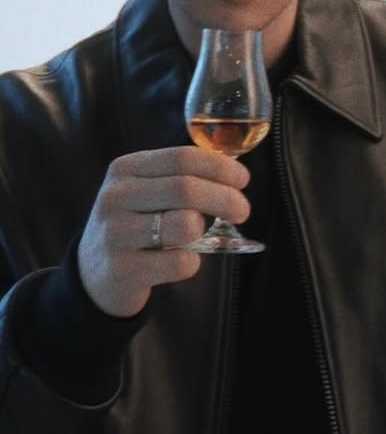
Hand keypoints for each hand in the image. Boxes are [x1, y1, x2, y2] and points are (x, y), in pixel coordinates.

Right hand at [78, 147, 250, 316]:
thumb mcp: (145, 192)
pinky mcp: (123, 270)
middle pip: (187, 189)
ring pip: (185, 225)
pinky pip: (180, 262)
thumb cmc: (134, 226)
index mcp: (125, 169)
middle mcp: (116, 197)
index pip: (183, 158)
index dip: (220, 167)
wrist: (93, 275)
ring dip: (204, 231)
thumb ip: (180, 179)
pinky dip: (192, 263)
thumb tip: (234, 176)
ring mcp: (116, 234)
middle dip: (226, 199)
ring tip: (199, 236)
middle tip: (243, 211)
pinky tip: (180, 261)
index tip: (243, 180)